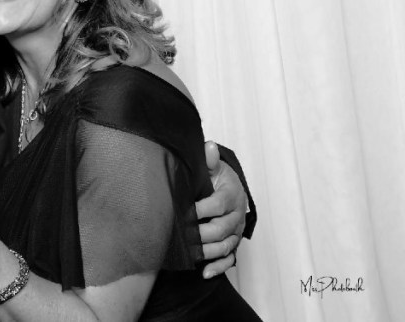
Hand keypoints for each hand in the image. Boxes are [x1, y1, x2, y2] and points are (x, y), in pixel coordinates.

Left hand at [196, 141, 246, 277]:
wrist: (232, 190)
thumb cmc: (219, 179)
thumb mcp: (214, 167)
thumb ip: (210, 160)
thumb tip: (209, 146)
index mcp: (231, 196)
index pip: (217, 205)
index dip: (200, 209)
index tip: (183, 211)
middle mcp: (236, 216)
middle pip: (221, 229)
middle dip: (201, 234)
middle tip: (182, 236)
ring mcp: (235, 232)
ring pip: (225, 246)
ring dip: (207, 252)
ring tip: (189, 254)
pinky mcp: (233, 243)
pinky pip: (230, 260)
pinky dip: (218, 267)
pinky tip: (204, 272)